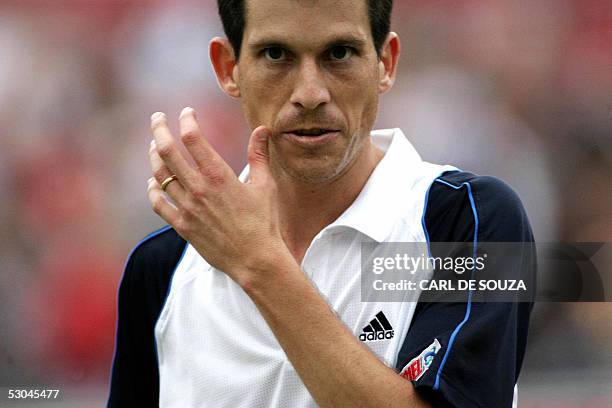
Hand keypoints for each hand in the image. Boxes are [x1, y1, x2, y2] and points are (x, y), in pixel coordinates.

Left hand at [147, 107, 291, 284]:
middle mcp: (198, 188)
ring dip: (154, 156)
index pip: (192, 137)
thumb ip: (259, 154)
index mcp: (219, 175)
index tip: (188, 112)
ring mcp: (187, 208)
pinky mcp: (182, 226)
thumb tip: (262, 129)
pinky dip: (152, 189)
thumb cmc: (264, 222)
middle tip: (157, 117)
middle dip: (159, 128)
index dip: (187, 120)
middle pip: (167, 150)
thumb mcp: (265, 185)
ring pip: (159, 174)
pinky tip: (153, 182)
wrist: (255, 259)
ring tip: (154, 145)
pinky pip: (158, 203)